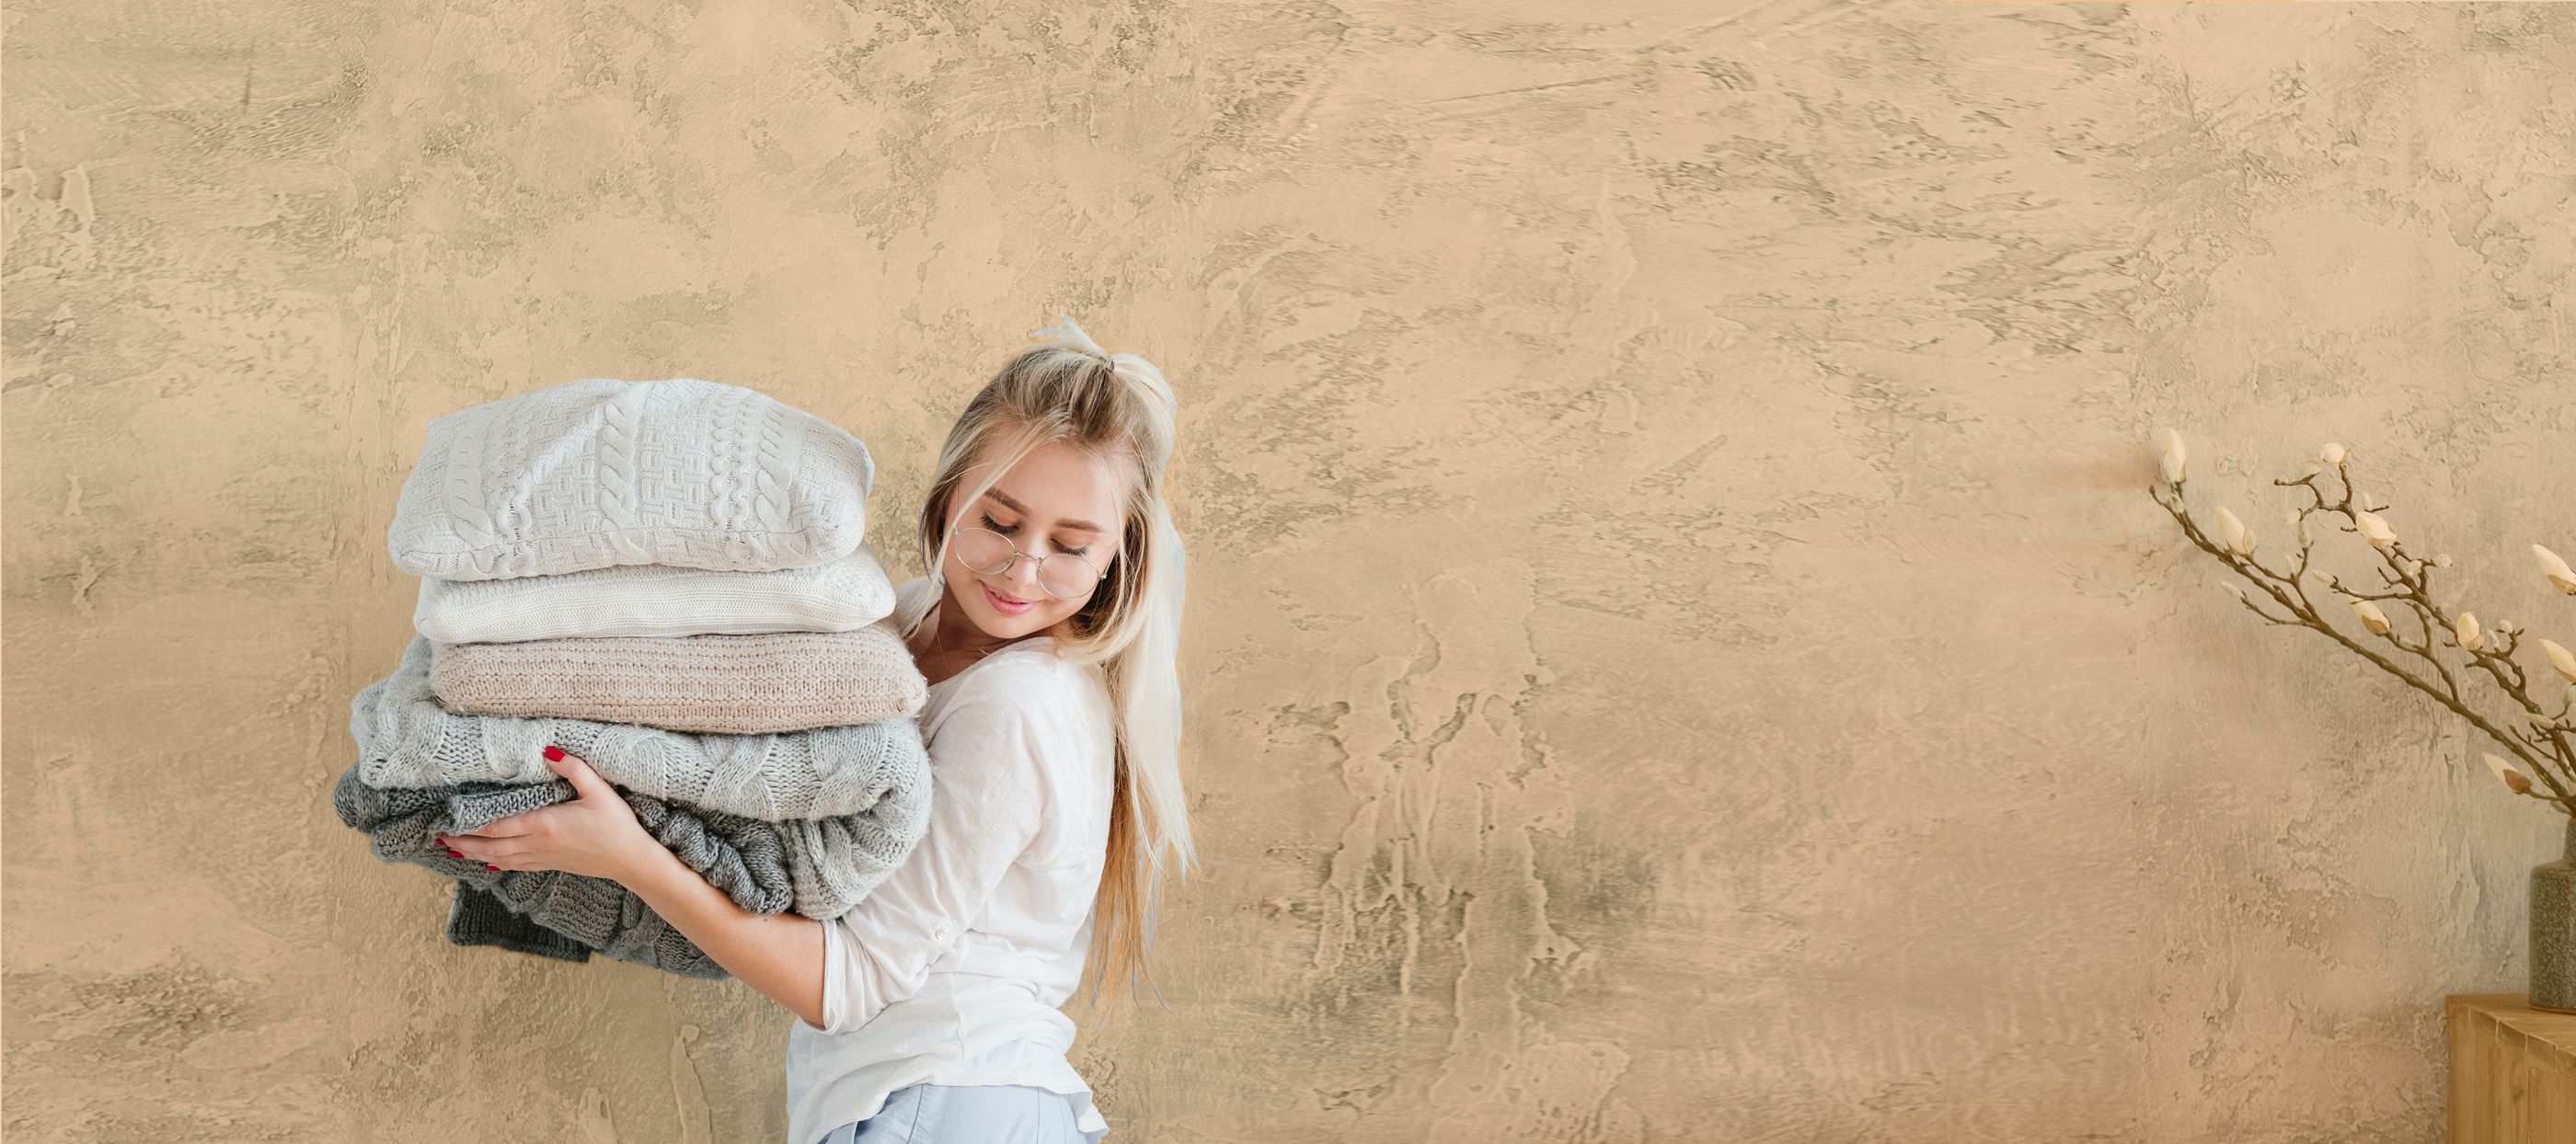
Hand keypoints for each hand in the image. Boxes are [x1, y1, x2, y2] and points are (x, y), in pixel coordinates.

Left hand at [437, 748, 659, 883]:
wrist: (631, 860)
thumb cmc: (617, 826)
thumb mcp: (599, 791)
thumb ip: (573, 769)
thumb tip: (548, 749)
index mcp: (544, 824)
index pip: (497, 825)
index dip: (470, 823)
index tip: (449, 818)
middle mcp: (537, 844)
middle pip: (489, 845)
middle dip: (462, 841)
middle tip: (438, 836)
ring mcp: (543, 857)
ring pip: (498, 858)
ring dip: (473, 854)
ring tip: (452, 849)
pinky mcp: (550, 864)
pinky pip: (515, 866)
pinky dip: (495, 864)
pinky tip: (486, 863)